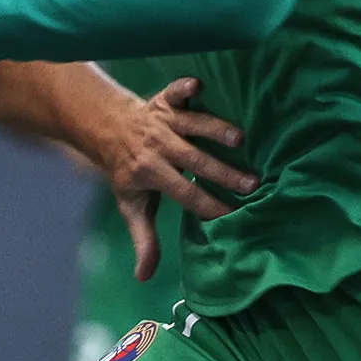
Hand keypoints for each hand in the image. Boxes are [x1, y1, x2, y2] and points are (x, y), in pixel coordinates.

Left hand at [94, 79, 255, 280]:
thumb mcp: (132, 206)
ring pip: (192, 125)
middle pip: (194, 161)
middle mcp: (158, 147)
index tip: (234, 214)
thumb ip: (143, 239)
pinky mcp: (165, 100)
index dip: (208, 204)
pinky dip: (184, 87)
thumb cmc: (128, 172)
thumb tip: (143, 277)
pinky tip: (198, 84)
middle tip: (253, 183)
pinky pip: (175, 92)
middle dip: (223, 172)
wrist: (107, 129)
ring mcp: (162, 122)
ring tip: (241, 138)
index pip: (184, 193)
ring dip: (214, 129)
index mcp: (151, 174)